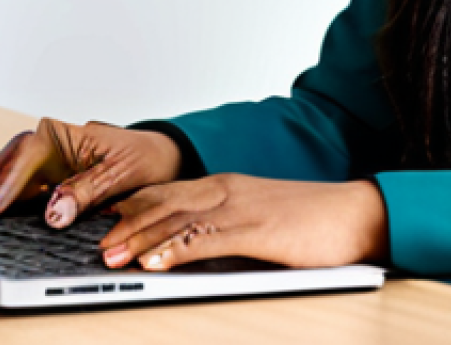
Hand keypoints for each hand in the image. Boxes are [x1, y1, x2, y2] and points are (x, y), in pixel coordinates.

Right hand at [0, 117, 182, 224]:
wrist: (162, 158)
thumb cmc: (145, 159)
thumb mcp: (120, 176)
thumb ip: (85, 193)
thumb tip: (53, 212)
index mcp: (68, 134)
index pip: (29, 153)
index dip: (8, 182)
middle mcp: (53, 143)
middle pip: (11, 160)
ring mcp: (49, 161)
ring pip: (10, 172)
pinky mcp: (50, 178)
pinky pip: (20, 188)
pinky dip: (1, 198)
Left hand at [98, 174, 389, 270]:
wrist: (353, 213)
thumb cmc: (309, 220)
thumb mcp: (259, 219)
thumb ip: (226, 226)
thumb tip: (194, 245)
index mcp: (226, 186)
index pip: (168, 193)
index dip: (134, 208)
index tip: (104, 221)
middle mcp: (227, 190)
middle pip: (164, 204)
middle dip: (126, 225)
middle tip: (97, 246)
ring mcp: (240, 207)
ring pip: (177, 220)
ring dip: (140, 239)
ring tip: (112, 257)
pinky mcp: (256, 230)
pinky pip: (207, 240)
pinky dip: (176, 250)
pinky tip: (156, 263)